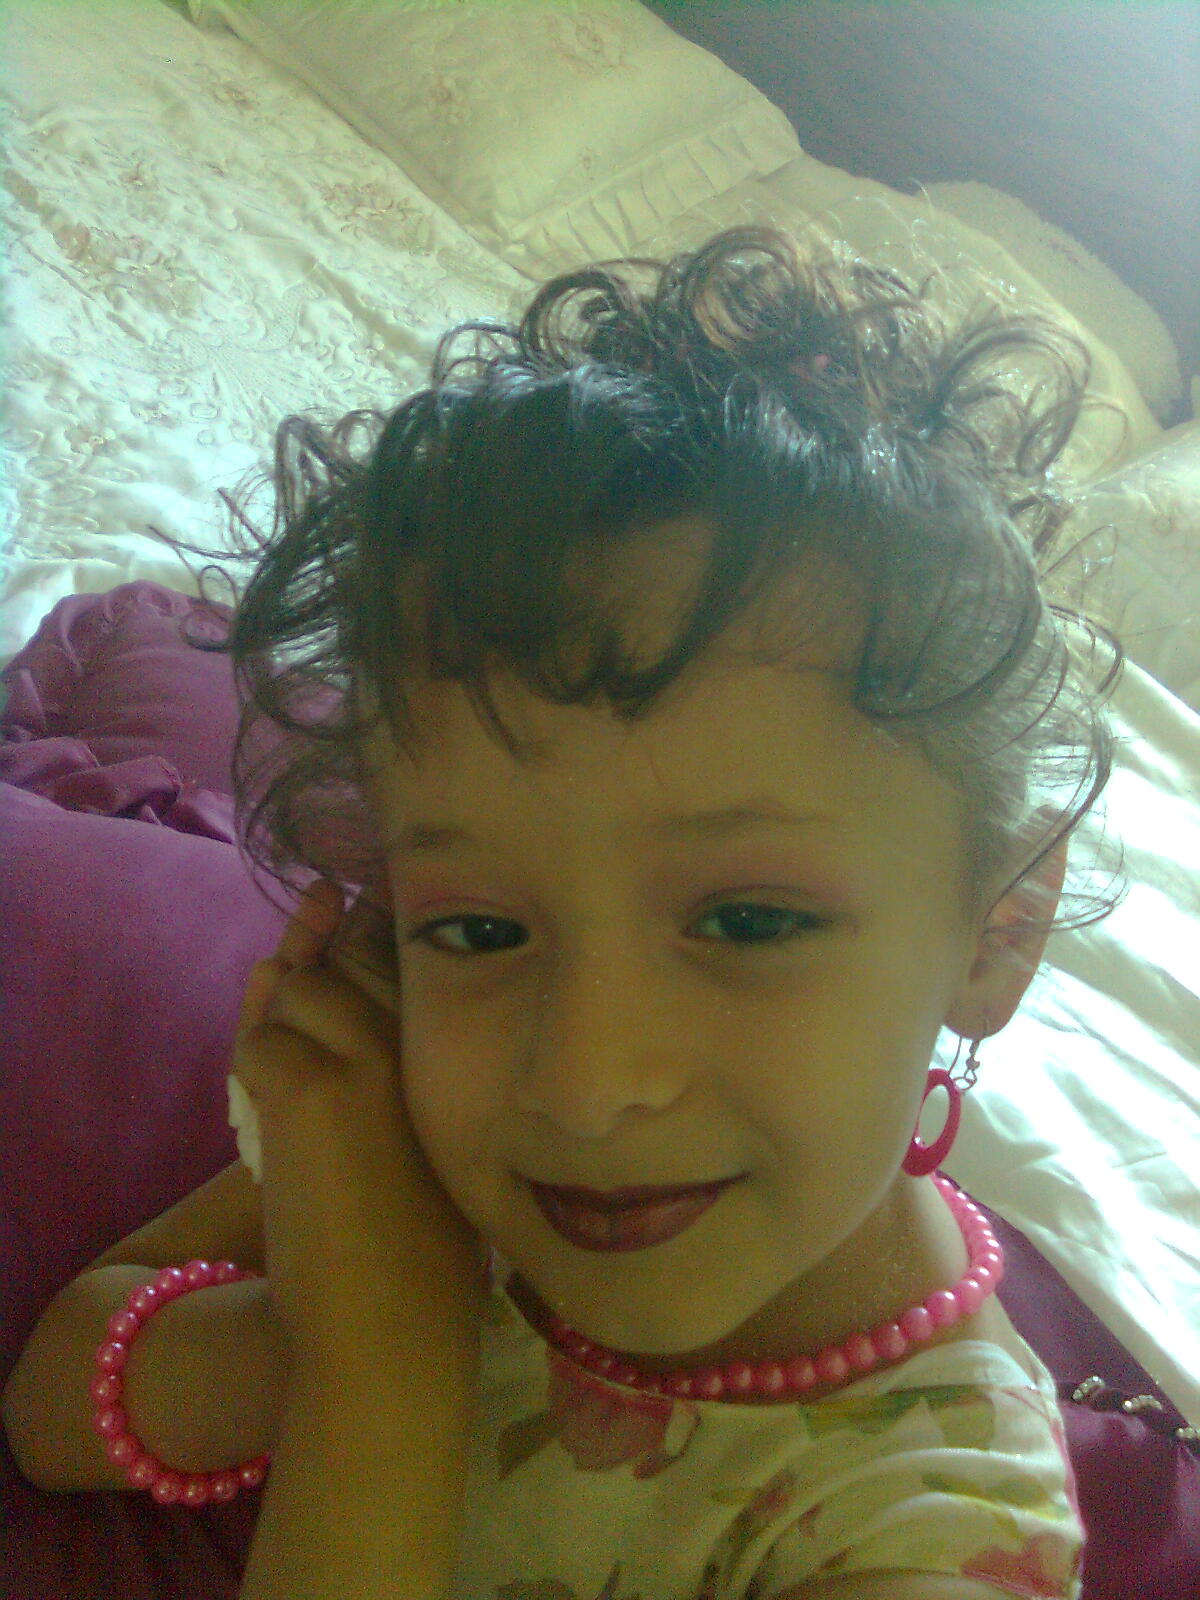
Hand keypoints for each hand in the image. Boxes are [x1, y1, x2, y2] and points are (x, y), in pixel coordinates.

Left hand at [232, 878, 487, 1375]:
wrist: (393, 1322)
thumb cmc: (418, 1242)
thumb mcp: (415, 1128)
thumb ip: (364, 1045)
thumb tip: (281, 965)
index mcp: (459, 1047)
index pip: (400, 951)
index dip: (360, 923)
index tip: (338, 896)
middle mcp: (421, 1036)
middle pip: (345, 956)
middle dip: (313, 953)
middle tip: (306, 976)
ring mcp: (366, 1056)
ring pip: (295, 992)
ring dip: (278, 1023)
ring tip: (294, 1080)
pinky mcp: (312, 1090)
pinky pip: (260, 1042)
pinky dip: (254, 1067)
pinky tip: (272, 1109)